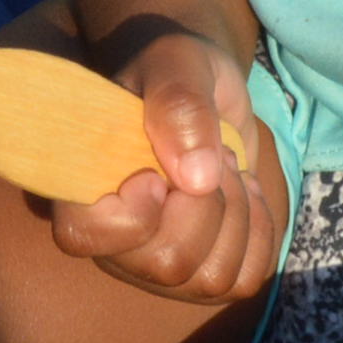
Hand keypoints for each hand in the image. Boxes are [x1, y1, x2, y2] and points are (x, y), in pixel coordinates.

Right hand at [47, 25, 278, 307]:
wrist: (203, 89)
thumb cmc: (176, 71)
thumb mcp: (178, 63)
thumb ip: (179, 103)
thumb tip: (196, 176)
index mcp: (84, 183)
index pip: (82, 235)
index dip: (129, 218)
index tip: (158, 175)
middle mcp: (114, 238)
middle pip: (166, 264)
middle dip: (208, 206)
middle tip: (212, 156)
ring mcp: (159, 262)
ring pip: (212, 278)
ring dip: (237, 215)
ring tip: (227, 168)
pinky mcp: (204, 275)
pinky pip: (246, 279)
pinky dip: (260, 231)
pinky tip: (245, 194)